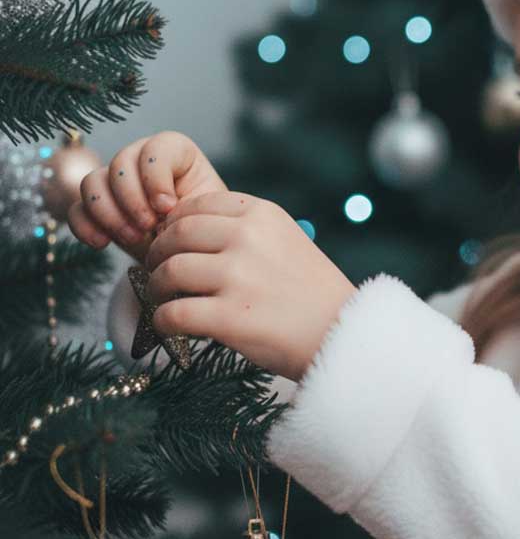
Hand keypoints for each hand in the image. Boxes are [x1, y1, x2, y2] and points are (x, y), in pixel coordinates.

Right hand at [67, 131, 227, 264]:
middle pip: (120, 163)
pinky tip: (102, 243)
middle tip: (148, 227)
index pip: (156, 148)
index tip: (168, 207)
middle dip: (132, 199)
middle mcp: (141, 160)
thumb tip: (163, 209)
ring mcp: (115, 182)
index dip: (156, 177)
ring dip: (109, 214)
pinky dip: (85, 226)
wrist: (188, 254)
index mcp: (176, 153)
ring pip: (92, 182)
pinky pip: (76, 209)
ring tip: (133, 238)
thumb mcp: (206, 213)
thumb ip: (189, 204)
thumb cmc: (203, 228)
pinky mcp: (97, 208)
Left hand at [142, 190, 357, 381]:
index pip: (198, 205)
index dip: (175, 224)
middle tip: (157, 271)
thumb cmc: (313, 292)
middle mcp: (248, 238)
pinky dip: (163, 321)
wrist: (343, 333)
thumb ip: (246, 230)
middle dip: (158, 254)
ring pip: (169, 272)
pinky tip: (170, 326)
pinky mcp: (229, 317)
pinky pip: (172, 314)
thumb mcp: (287, 240)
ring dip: (157, 288)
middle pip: (176, 235)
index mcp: (263, 214)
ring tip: (164, 299)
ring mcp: (238, 277)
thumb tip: (185, 232)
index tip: (172, 242)